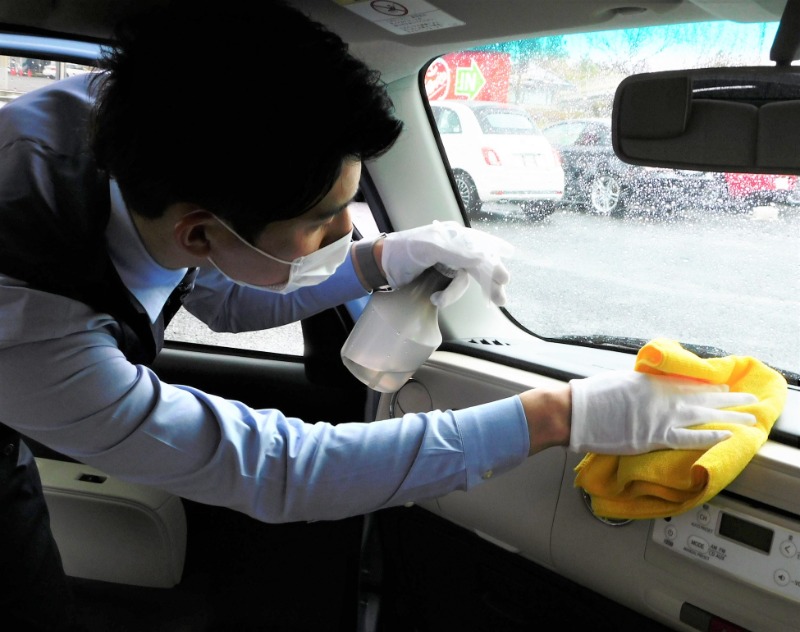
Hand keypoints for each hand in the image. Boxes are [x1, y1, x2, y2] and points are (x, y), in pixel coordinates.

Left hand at [380, 221, 513, 307]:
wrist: (381, 264)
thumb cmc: (404, 250)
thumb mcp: (430, 247)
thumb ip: (457, 251)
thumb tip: (482, 258)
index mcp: (455, 236)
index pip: (481, 249)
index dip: (494, 262)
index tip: (504, 278)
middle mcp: (455, 249)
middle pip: (479, 266)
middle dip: (489, 282)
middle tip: (500, 298)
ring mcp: (448, 264)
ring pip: (464, 281)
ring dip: (454, 293)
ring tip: (438, 300)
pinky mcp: (440, 278)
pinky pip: (453, 288)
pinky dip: (447, 296)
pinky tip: (435, 299)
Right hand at [568, 371, 757, 454]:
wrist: (578, 412)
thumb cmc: (594, 396)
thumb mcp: (622, 380)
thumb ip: (643, 385)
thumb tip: (655, 388)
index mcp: (654, 382)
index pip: (690, 383)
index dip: (711, 386)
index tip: (725, 386)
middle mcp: (663, 397)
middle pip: (704, 397)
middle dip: (730, 398)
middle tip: (749, 399)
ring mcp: (661, 417)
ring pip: (704, 415)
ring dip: (730, 416)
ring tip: (750, 417)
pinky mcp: (655, 437)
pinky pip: (690, 437)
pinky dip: (710, 435)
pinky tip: (727, 435)